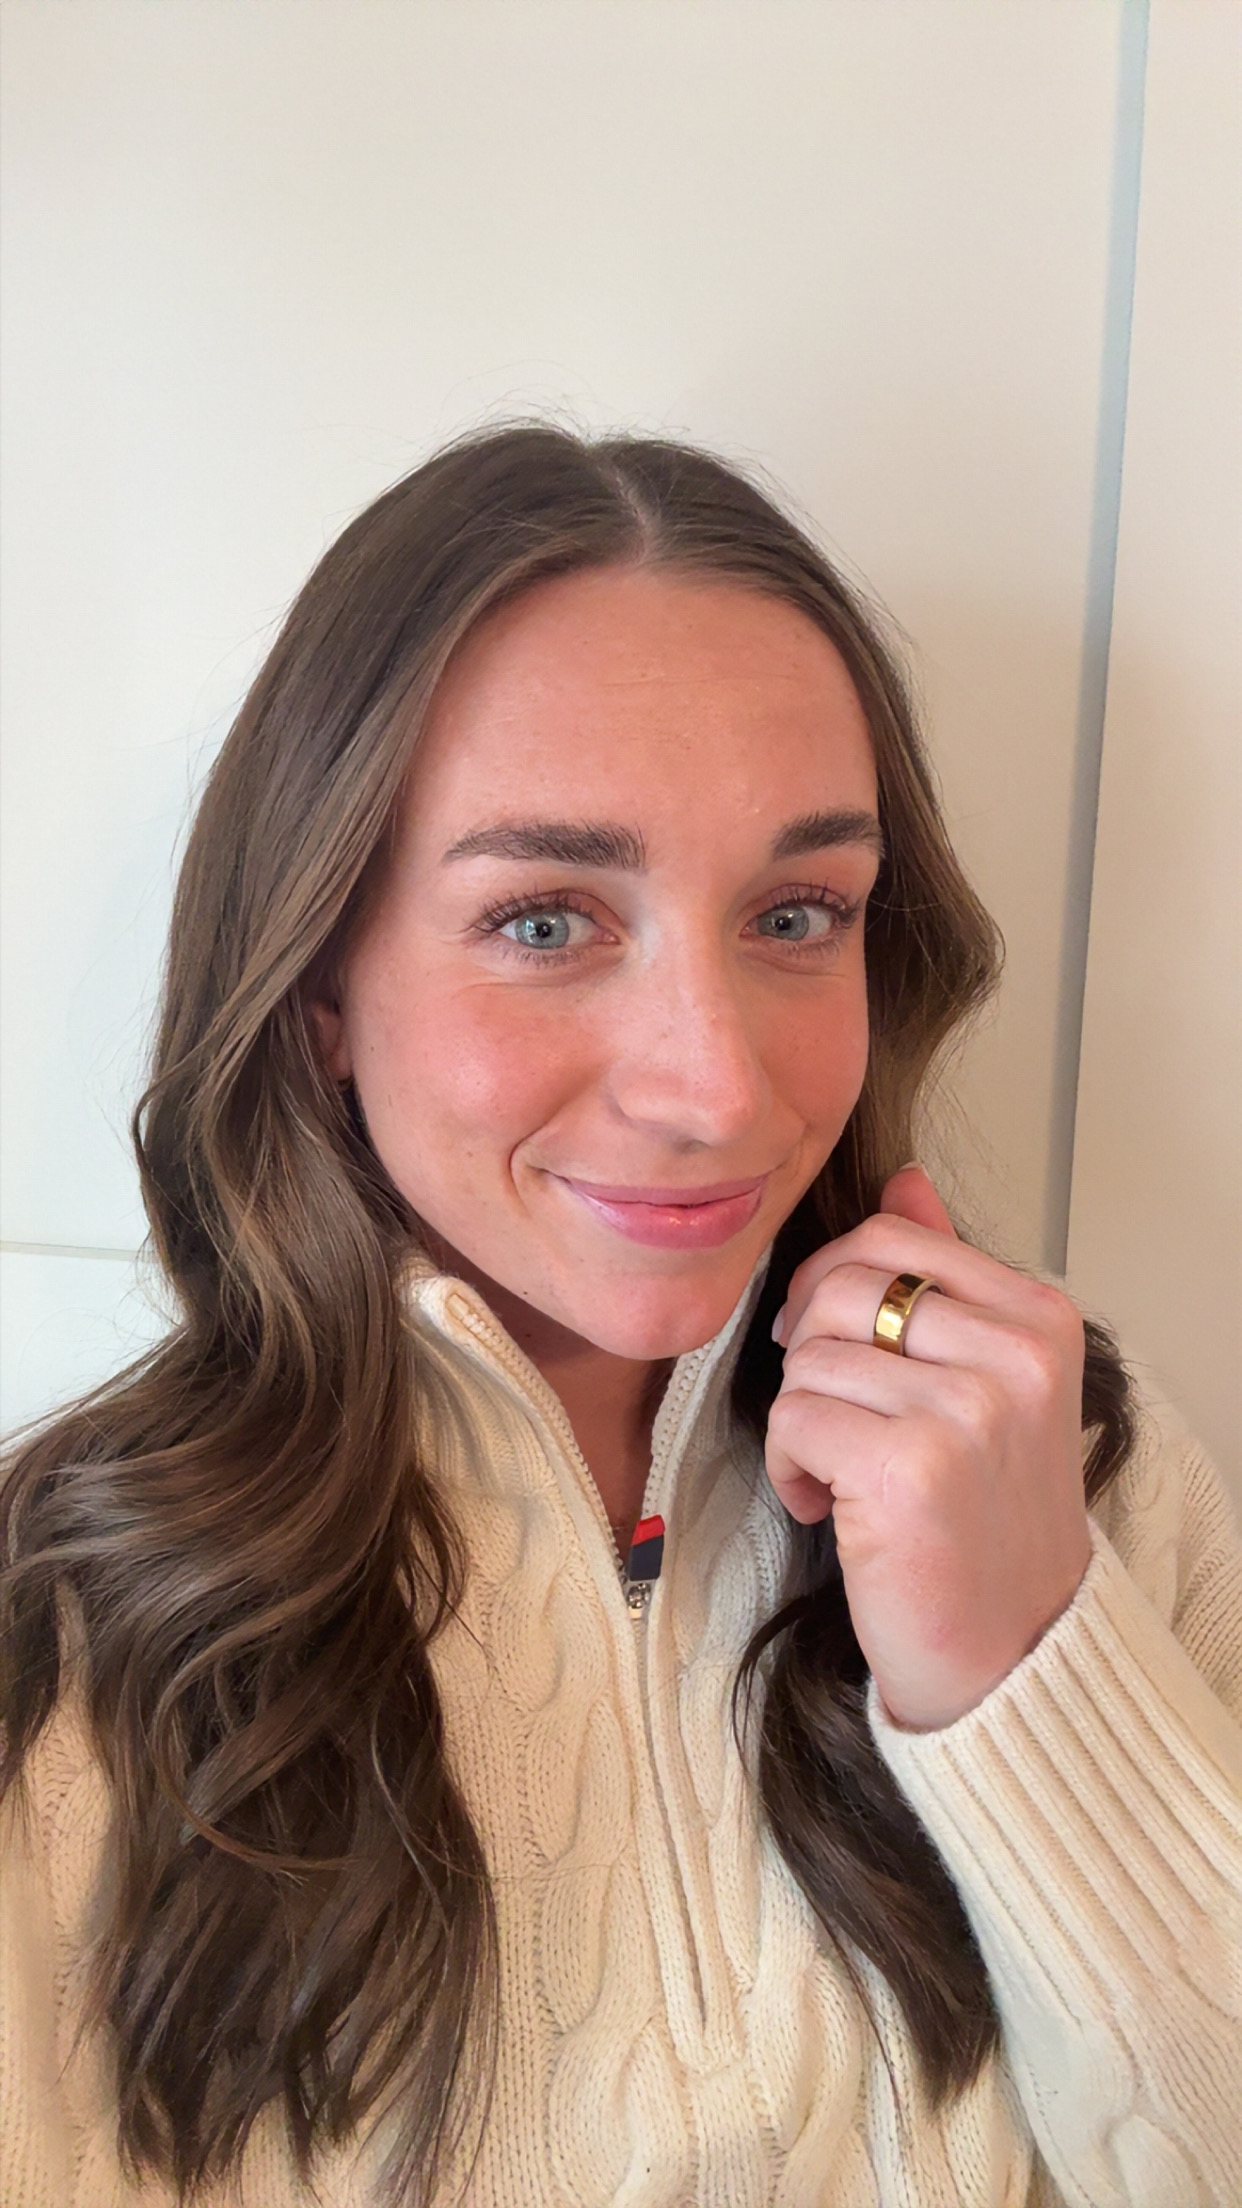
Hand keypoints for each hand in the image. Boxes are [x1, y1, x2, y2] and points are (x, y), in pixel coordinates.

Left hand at [766, 1166, 1091, 1729]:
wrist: (1009, 1649)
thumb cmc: (985, 1517)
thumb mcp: (987, 1380)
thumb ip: (946, 1277)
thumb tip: (904, 1179)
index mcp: (1038, 1318)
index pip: (890, 1237)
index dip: (831, 1284)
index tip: (834, 1344)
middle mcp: (1014, 1356)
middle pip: (839, 1288)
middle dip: (807, 1350)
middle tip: (830, 1414)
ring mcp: (967, 1411)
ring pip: (807, 1357)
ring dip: (799, 1421)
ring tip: (839, 1473)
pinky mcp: (909, 1469)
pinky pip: (792, 1419)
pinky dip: (789, 1469)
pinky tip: (827, 1508)